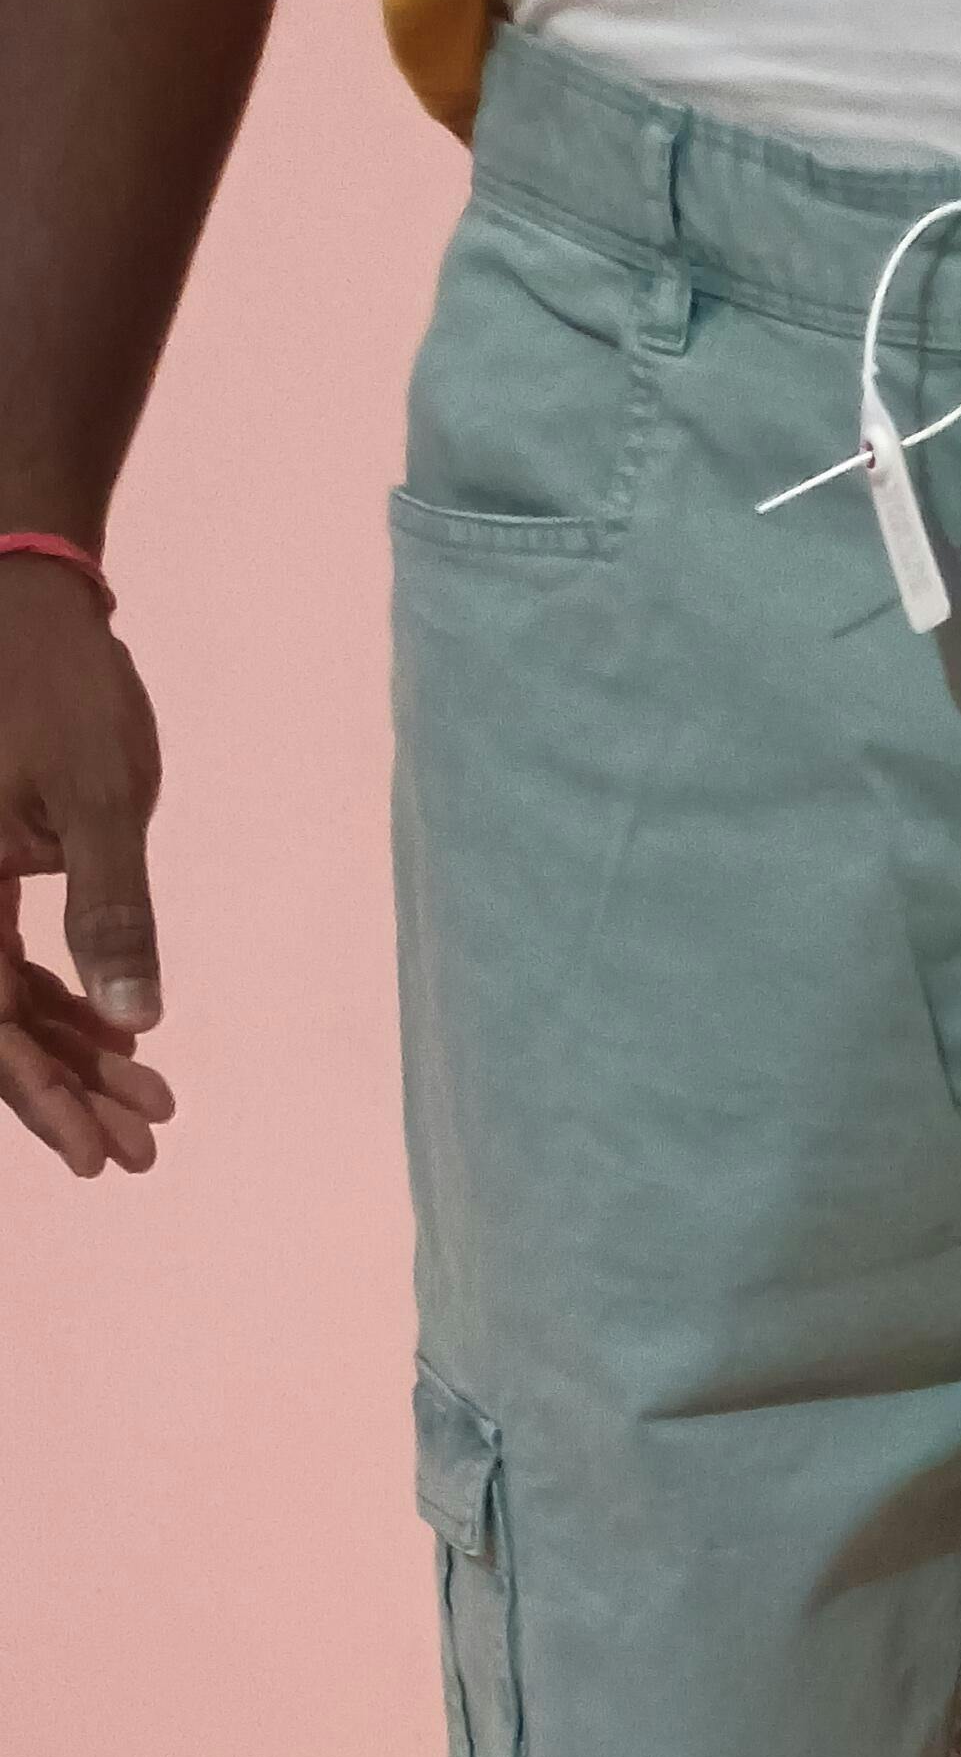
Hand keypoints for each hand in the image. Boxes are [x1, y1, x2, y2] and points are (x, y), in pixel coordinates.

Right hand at [0, 553, 174, 1178]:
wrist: (28, 600)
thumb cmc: (59, 682)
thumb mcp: (100, 797)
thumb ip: (114, 908)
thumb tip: (134, 1017)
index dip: (39, 1097)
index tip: (96, 1156)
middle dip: (65, 1094)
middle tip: (142, 1150)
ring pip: (5, 1002)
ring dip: (73, 1060)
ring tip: (151, 1112)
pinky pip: (13, 965)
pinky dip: (69, 1008)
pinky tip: (125, 1049)